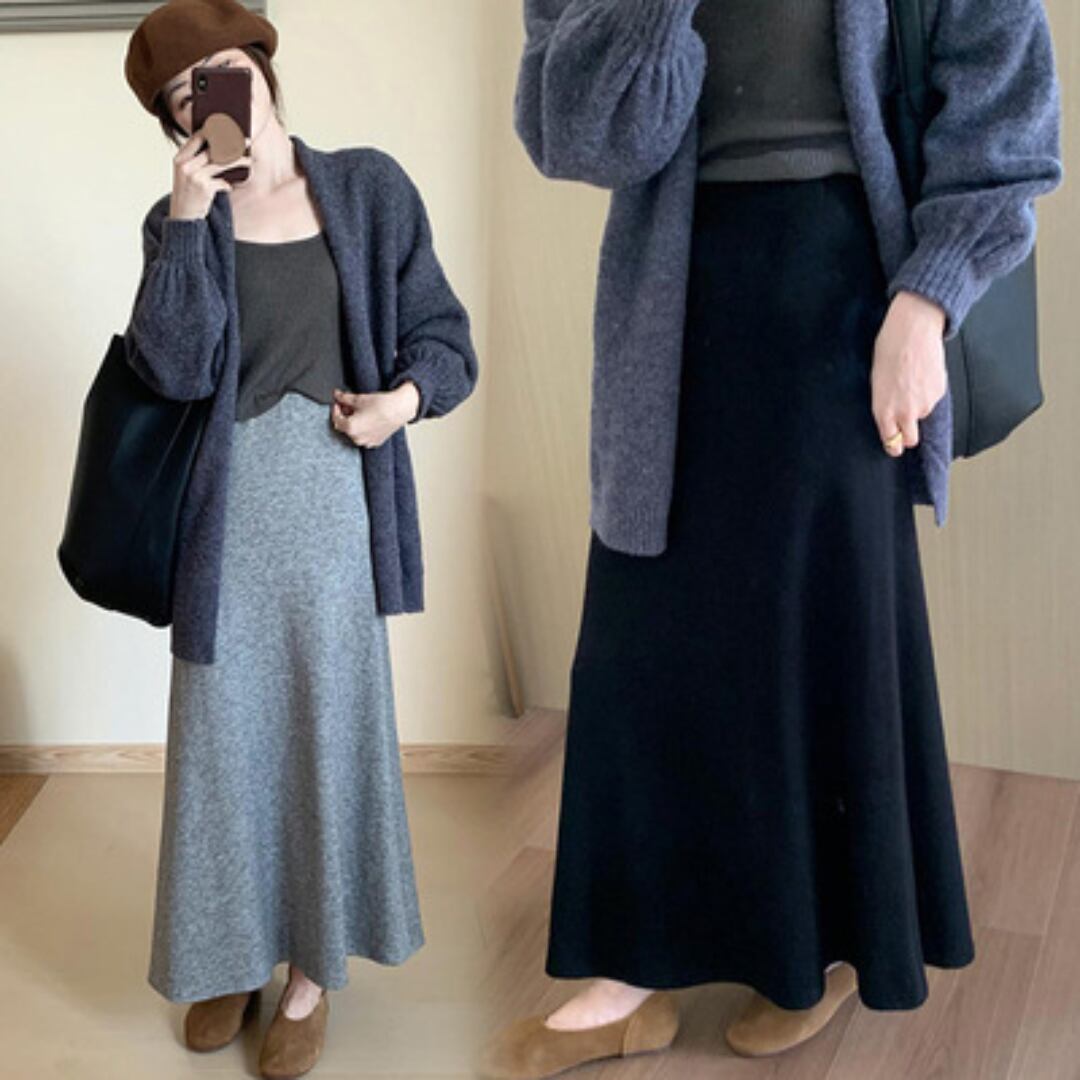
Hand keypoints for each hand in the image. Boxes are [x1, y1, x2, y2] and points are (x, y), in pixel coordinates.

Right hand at [168, 123, 251, 220]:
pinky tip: (228, 187)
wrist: (183, 217)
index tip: (229, 129)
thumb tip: (220, 149)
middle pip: (213, 148)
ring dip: (238, 161)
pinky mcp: (204, 188)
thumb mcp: (186, 174)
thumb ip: (197, 161)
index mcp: (180, 158)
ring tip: (249, 161)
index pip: (198, 137)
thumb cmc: (188, 194)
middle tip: (246, 141)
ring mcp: (194, 176)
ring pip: (221, 162)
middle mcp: (185, 164)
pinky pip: (223, 182)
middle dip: (232, 143)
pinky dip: (228, 185)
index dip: (215, 131)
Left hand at [330, 382, 419, 446]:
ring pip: (354, 433)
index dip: (335, 409)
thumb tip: (337, 395)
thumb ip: (344, 398)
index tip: (338, 403)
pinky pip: (364, 436)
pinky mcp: (376, 442)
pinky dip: (363, 429)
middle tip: (348, 405)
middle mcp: (357, 438)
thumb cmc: (382, 405)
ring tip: (360, 411)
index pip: (336, 419)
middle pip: (344, 427)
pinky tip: (368, 419)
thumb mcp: (358, 399)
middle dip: (344, 416)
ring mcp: (367, 442)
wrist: (399, 409)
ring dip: (353, 423)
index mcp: (350, 428)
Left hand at [870, 290, 947, 456]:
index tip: (894, 446)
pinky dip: (928, 393)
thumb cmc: (888, 350)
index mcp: (884, 410)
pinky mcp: (939, 392)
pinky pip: (933, 400)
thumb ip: (883, 403)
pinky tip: (922, 376)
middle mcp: (905, 412)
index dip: (893, 446)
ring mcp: (924, 404)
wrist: (913, 329)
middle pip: (912, 440)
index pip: (891, 442)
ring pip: (923, 416)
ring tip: (911, 385)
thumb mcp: (876, 381)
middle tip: (905, 423)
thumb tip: (889, 416)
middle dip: (909, 434)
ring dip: (918, 407)